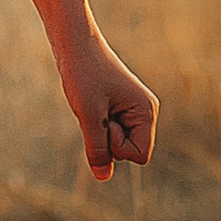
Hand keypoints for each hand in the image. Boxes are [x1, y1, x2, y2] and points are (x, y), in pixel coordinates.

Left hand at [60, 34, 159, 181]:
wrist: (74, 43)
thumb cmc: (83, 74)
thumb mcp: (88, 116)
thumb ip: (97, 149)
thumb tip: (103, 177)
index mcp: (147, 112)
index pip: (140, 155)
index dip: (117, 147)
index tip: (104, 121)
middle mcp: (144, 112)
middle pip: (129, 151)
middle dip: (108, 139)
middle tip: (95, 109)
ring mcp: (131, 110)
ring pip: (116, 142)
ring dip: (99, 131)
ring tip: (92, 104)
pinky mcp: (118, 107)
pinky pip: (108, 131)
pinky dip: (95, 123)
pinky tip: (91, 103)